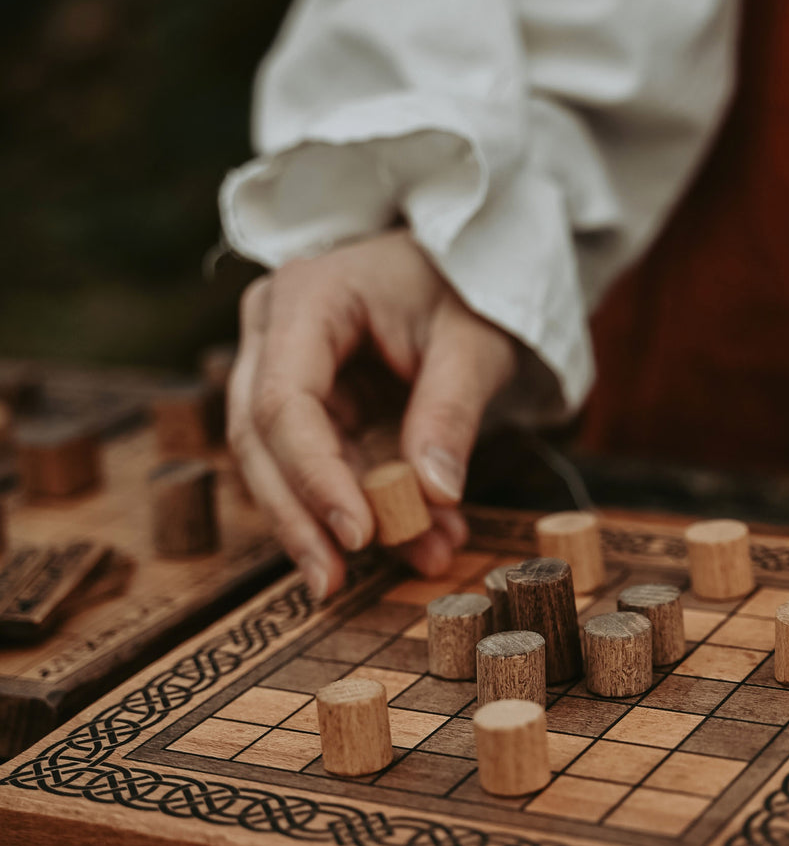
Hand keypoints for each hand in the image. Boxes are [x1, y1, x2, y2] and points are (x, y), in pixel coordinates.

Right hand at [229, 230, 515, 598]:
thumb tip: (432, 495)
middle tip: (335, 584)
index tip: (358, 535)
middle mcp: (273, 331)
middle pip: (259, 440)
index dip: (314, 477)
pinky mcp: (307, 404)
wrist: (461, 261)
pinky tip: (415, 540)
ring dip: (333, 524)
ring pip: (278, 464)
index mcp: (306, 296)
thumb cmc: (466, 281)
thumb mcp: (474, 340)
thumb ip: (450, 412)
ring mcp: (282, 368)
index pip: (283, 402)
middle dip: (299, 518)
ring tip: (411, 559)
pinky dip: (362, 508)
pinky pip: (320, 468)